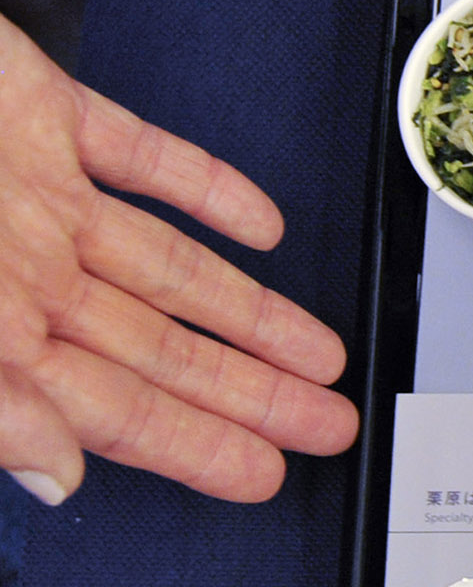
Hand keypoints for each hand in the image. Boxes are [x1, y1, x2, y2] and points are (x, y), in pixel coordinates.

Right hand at [0, 12, 357, 504]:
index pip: (114, 412)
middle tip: (327, 426)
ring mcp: (32, 193)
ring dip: (250, 310)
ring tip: (318, 353)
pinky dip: (207, 189)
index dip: (196, 447)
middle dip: (250, 393)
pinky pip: (142, 158)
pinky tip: (263, 225)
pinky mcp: (37, 112)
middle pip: (161, 350)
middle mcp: (17, 270)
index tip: (265, 475)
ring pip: (172, 268)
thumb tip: (57, 474)